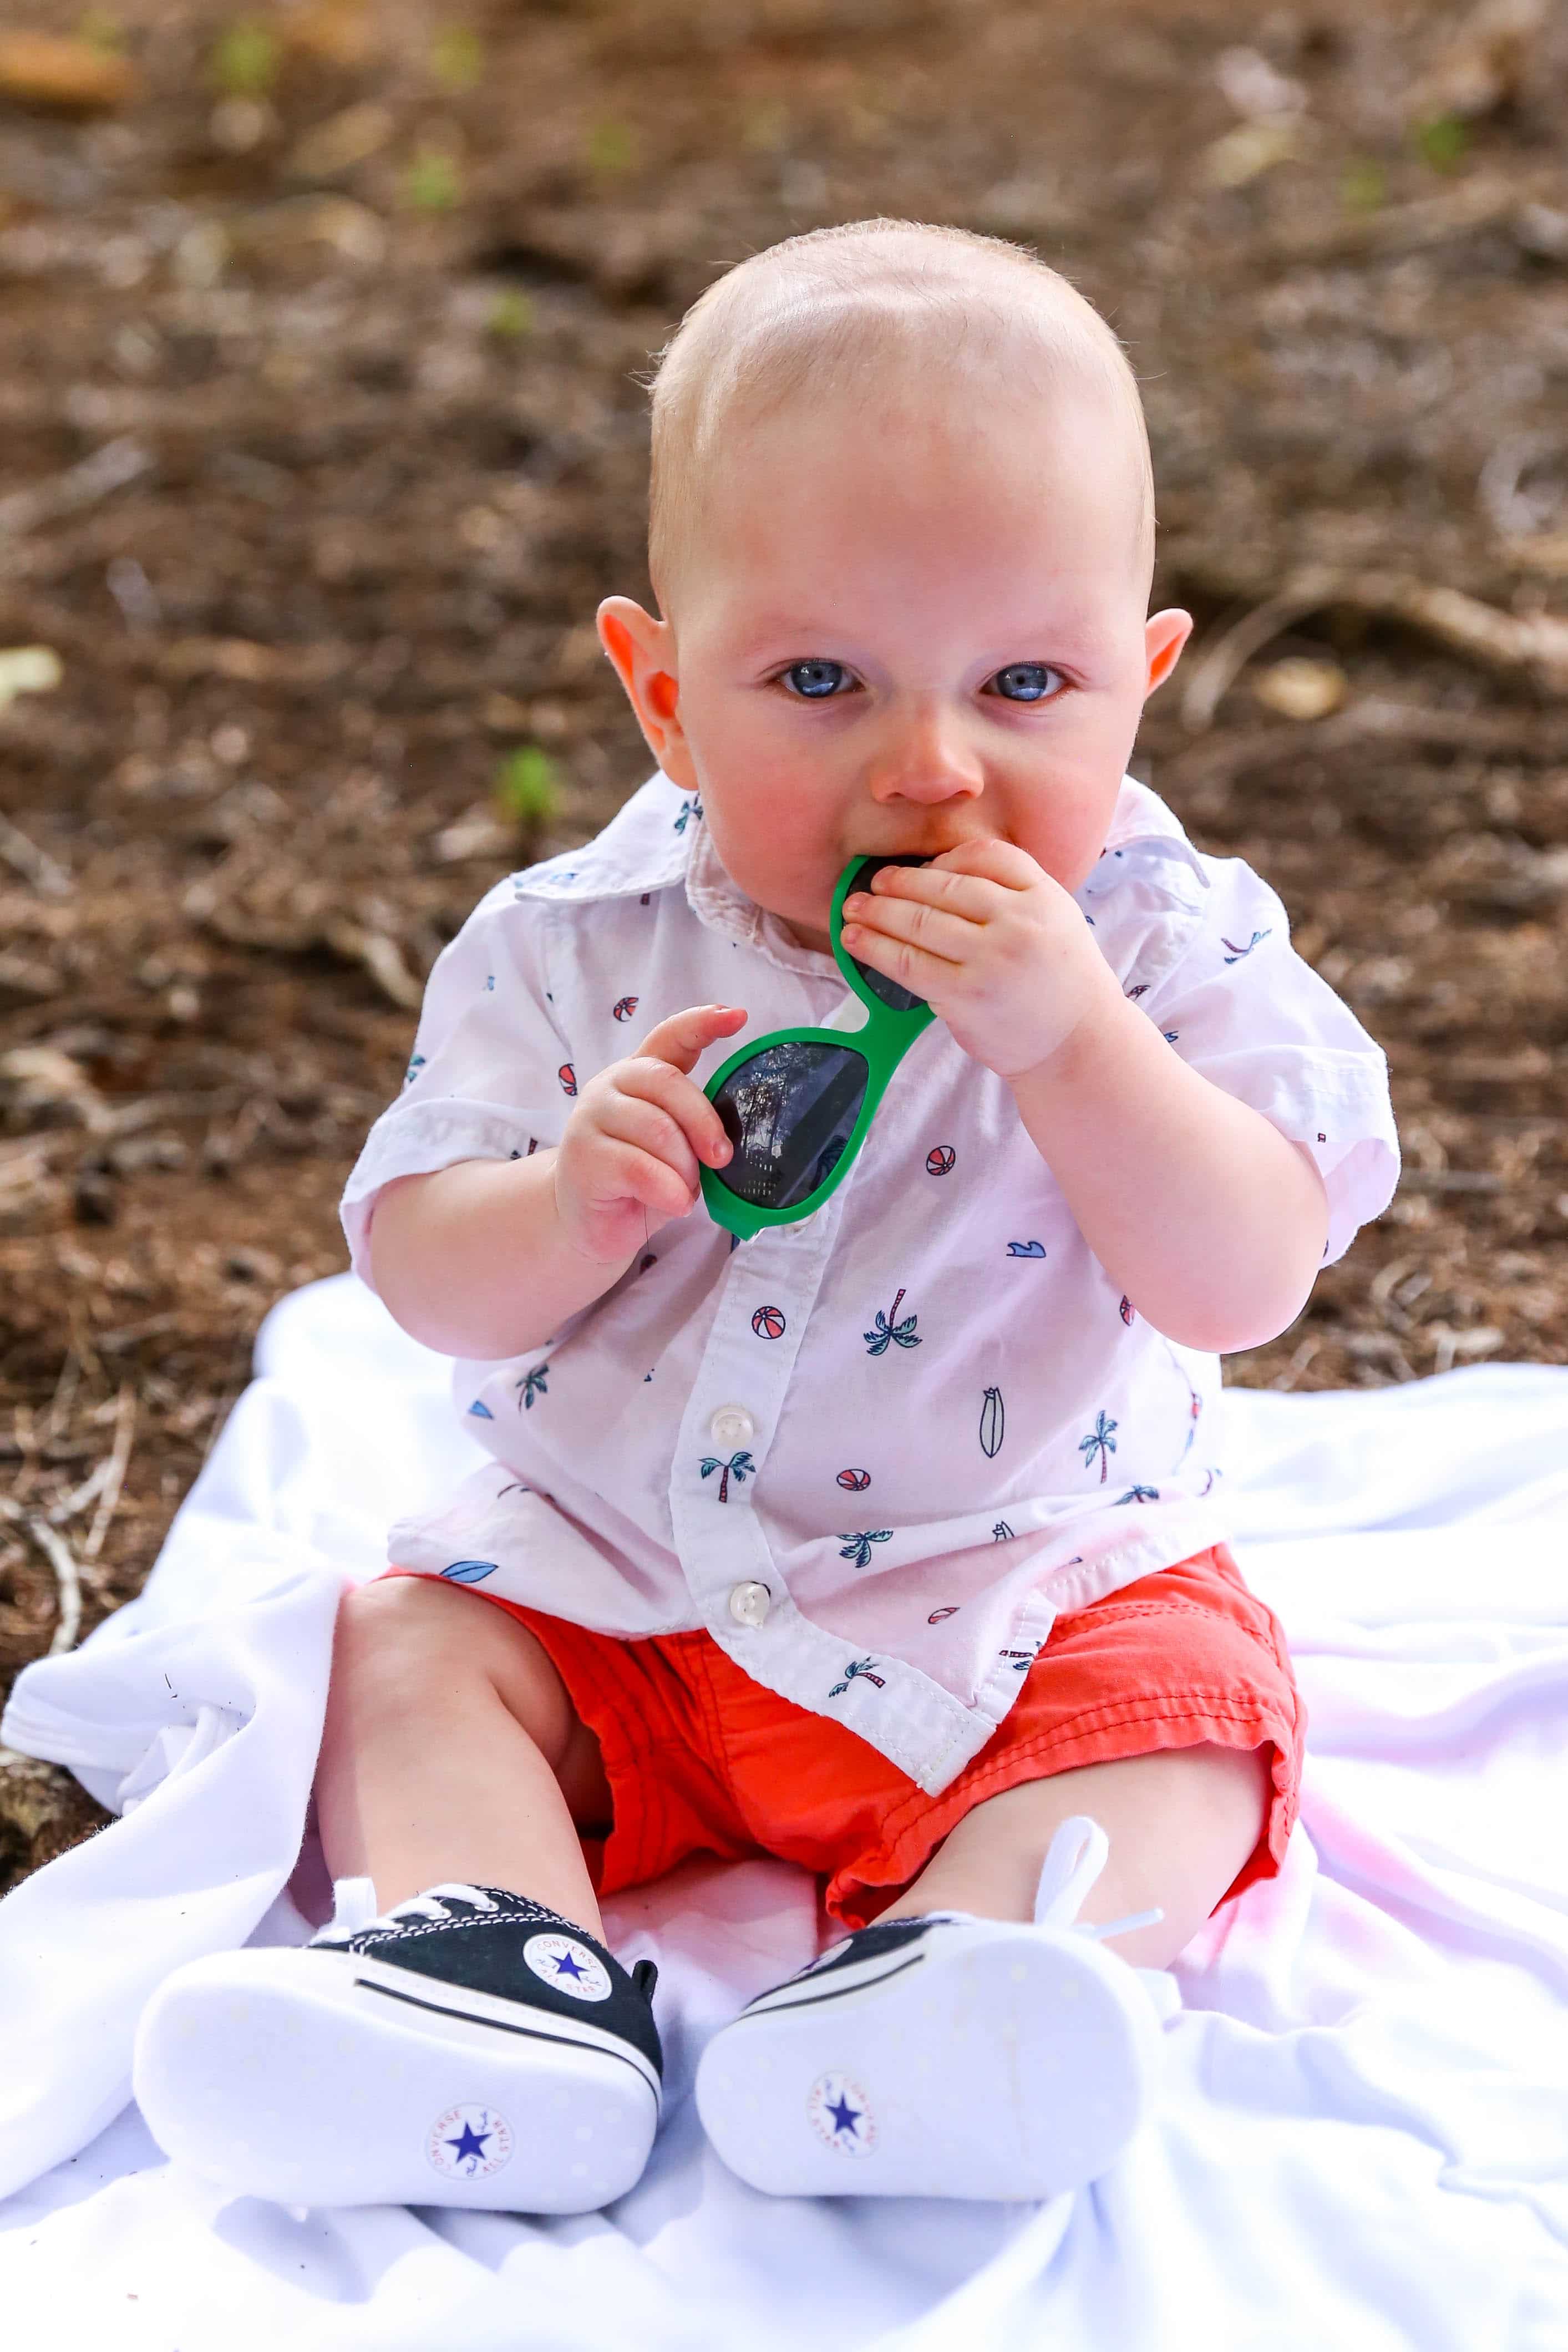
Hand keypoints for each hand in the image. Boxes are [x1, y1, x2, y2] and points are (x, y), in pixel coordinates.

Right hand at [553, 1003, 745, 1263]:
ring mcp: (591, 1118)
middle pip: (669, 1083)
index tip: (737, 1016)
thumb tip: (728, 1137)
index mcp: (637, 1075)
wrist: (585, 1223)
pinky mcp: (583, 1156)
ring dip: (685, 1169)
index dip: (702, 1023)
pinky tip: (674, 1203)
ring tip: (684, 1190)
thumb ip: (692, 1127)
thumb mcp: (673, 1147)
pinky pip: (642, 1168)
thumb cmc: (639, 1182)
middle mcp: (610, 1086)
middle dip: (704, 1123)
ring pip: (659, 1131)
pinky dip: (670, 1191)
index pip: (669, 1036)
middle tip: (721, 1158)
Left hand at [839, 839, 1121, 1082]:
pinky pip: (908, 963)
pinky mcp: (965, 995)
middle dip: (900, 882)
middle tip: (875, 882)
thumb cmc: (1060, 984)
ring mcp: (990, 959)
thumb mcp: (1056, 921)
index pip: (988, 856)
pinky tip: (855, 940)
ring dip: (878, 911)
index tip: (925, 867)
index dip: (947, 857)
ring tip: (854, 907)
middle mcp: (1019, 922)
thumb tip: (939, 875)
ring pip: (920, 922)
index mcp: (1044, 897)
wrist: (1077, 1045)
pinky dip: (874, 947)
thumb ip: (1014, 895)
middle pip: (945, 885)